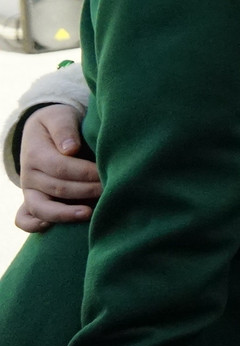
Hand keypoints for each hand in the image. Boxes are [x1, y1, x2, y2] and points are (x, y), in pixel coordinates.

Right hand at [14, 105, 96, 232]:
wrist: (44, 131)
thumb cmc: (58, 123)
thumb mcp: (59, 117)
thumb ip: (63, 129)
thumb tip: (70, 148)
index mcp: (36, 153)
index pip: (61, 167)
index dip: (85, 172)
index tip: (106, 172)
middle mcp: (30, 175)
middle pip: (58, 188)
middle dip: (87, 190)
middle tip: (111, 190)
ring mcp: (30, 190)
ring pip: (41, 208)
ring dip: (65, 214)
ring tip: (88, 214)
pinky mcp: (32, 201)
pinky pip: (24, 219)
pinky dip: (33, 225)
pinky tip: (51, 228)